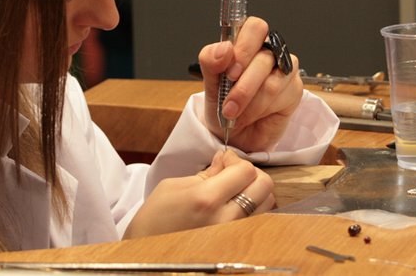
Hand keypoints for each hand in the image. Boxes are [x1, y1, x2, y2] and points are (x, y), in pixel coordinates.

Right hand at [123, 150, 274, 238]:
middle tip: (232, 173)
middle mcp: (225, 219)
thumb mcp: (174, 187)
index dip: (236, 160)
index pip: (245, 170)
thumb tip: (225, 160)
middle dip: (250, 173)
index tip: (225, 160)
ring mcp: (234, 236)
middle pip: (264, 185)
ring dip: (255, 191)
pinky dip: (254, 208)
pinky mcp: (237, 245)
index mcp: (206, 199)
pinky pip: (260, 221)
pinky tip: (236, 207)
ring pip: (267, 203)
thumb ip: (206, 173)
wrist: (147, 254)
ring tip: (234, 191)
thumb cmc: (154, 220)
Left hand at [199, 17, 301, 151]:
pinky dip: (260, 110)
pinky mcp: (294, 89)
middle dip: (243, 86)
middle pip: (265, 56)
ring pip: (272, 81)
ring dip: (249, 103)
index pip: (255, 27)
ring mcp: (285, 70)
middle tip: (229, 103)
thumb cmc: (224, 106)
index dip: (244, 48)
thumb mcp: (209, 85)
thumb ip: (211, 62)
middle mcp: (269, 52)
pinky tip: (253, 115)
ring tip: (235, 114)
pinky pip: (281, 96)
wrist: (235, 136)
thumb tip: (224, 48)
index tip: (230, 72)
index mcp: (248, 43)